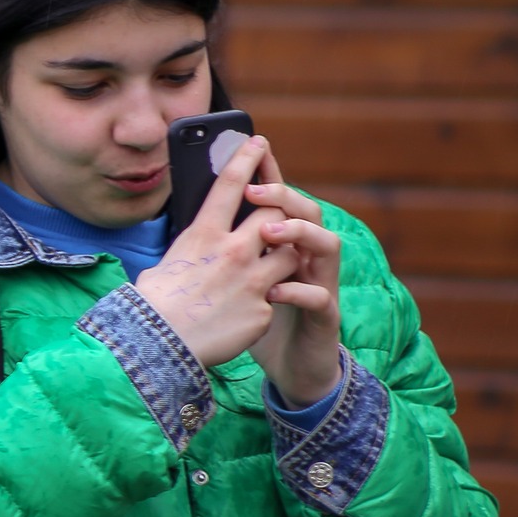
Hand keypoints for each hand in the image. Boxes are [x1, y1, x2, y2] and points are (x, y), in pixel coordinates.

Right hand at [135, 134, 301, 366]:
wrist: (160, 346)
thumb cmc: (153, 305)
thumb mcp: (167, 263)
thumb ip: (191, 249)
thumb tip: (197, 244)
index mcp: (203, 235)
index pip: (231, 184)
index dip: (246, 158)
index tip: (258, 142)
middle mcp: (232, 251)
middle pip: (277, 214)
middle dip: (281, 213)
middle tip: (279, 217)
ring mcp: (252, 280)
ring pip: (291, 253)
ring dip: (286, 257)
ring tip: (272, 268)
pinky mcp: (263, 308)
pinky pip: (280, 295)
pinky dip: (270, 299)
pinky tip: (250, 310)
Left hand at [244, 151, 344, 408]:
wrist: (289, 367)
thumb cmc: (255, 319)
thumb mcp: (235, 280)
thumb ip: (226, 251)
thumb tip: (191, 222)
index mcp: (283, 246)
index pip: (280, 201)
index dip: (270, 175)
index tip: (253, 149)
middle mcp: (306, 258)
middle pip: (308, 211)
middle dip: (284, 195)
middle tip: (254, 190)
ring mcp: (320, 284)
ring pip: (327, 244)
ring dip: (299, 233)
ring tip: (269, 233)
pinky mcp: (323, 315)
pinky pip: (320, 296)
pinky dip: (299, 289)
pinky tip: (275, 290)